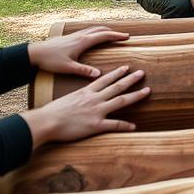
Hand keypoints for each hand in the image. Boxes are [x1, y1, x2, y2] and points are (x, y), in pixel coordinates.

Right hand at [20, 65, 150, 147]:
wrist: (46, 122)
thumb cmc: (51, 112)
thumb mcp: (66, 100)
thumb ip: (77, 98)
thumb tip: (79, 99)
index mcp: (86, 92)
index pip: (105, 79)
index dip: (117, 73)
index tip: (127, 67)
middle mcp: (94, 99)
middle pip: (117, 86)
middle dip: (131, 79)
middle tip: (142, 73)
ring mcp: (96, 111)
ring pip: (121, 101)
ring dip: (135, 95)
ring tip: (147, 91)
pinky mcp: (95, 125)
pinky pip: (114, 125)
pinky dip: (125, 125)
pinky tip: (135, 126)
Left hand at [27, 26, 129, 79]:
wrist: (35, 53)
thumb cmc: (51, 60)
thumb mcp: (68, 68)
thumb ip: (84, 71)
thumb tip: (98, 75)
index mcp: (83, 42)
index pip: (104, 36)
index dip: (116, 36)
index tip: (126, 37)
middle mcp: (80, 36)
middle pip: (100, 29)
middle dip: (113, 32)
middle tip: (123, 35)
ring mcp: (75, 35)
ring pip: (93, 28)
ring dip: (104, 30)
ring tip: (111, 33)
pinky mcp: (69, 37)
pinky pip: (87, 30)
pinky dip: (95, 31)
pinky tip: (93, 36)